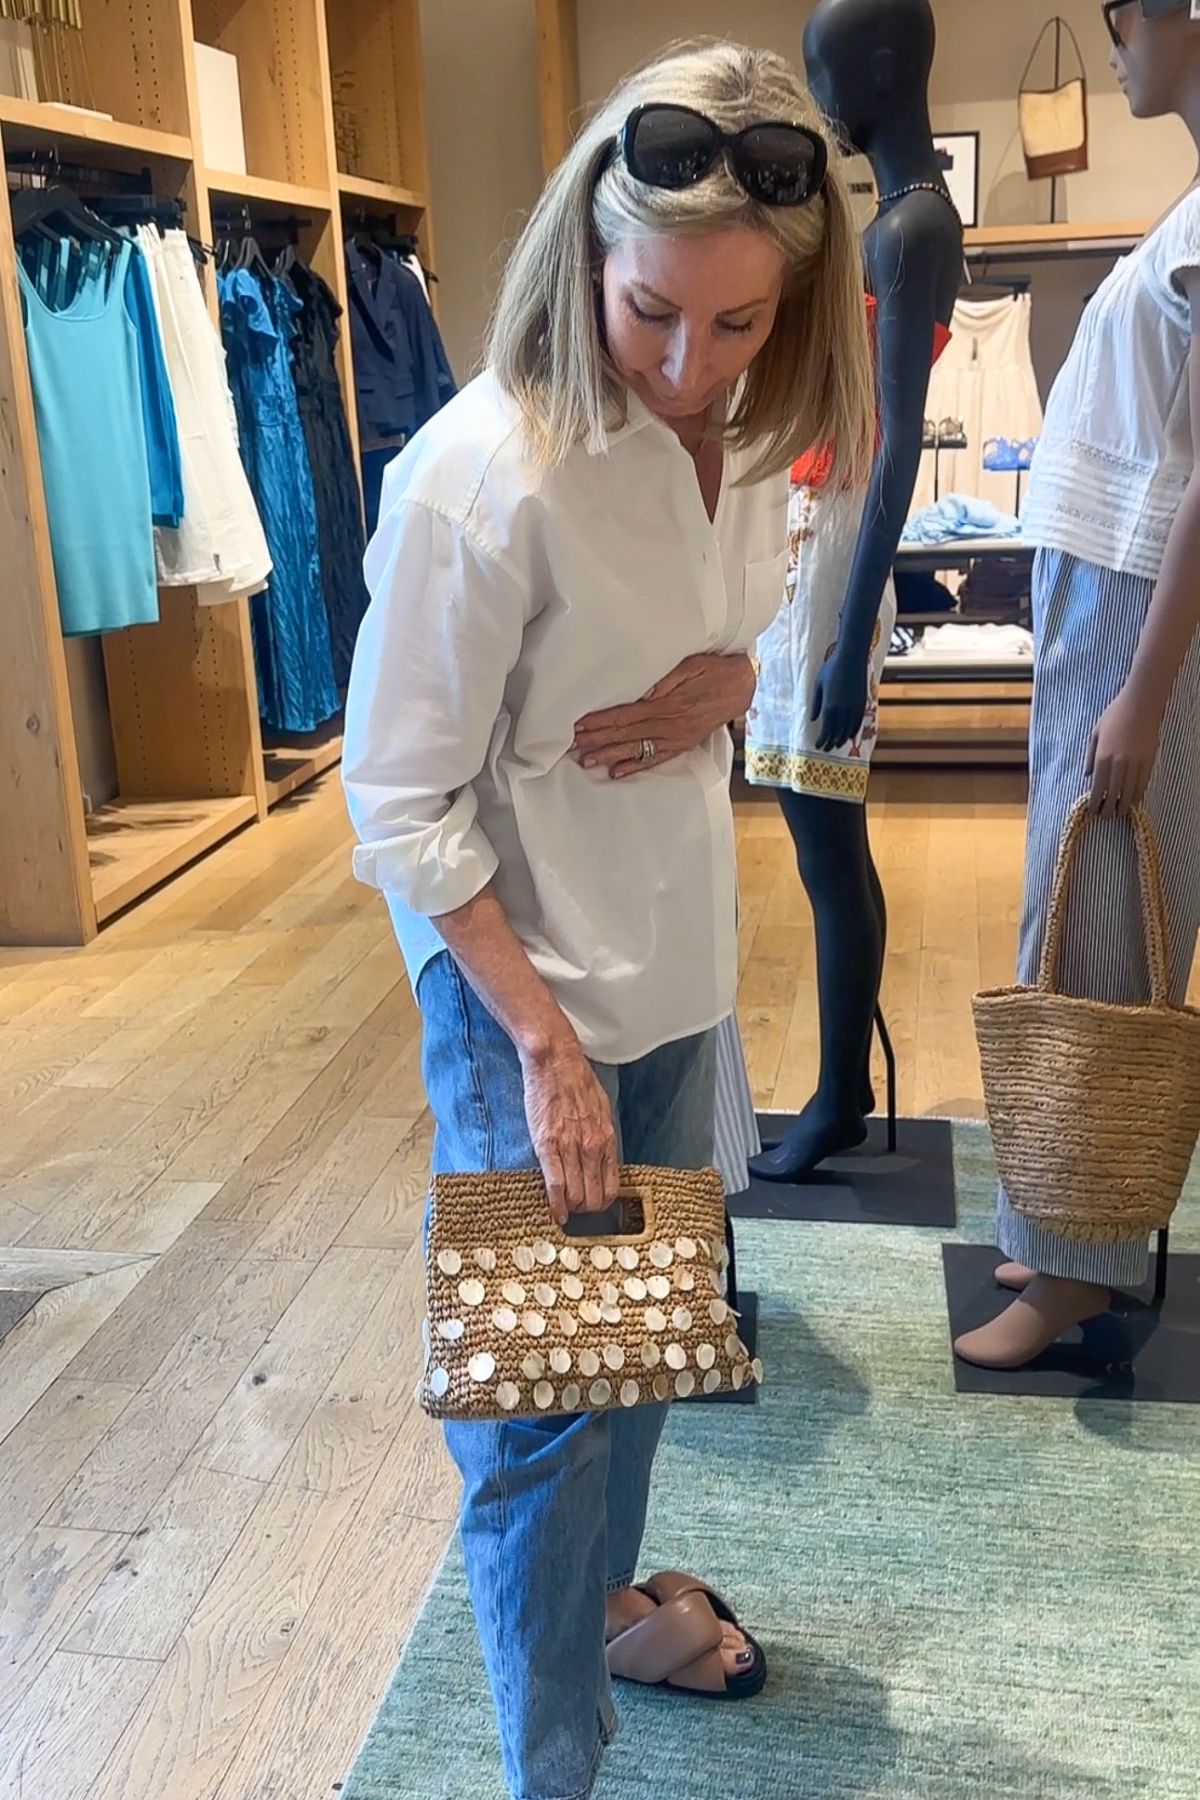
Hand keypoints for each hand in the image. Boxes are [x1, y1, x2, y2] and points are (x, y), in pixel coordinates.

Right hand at [519, 1039, 620, 1223]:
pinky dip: (555, 1204)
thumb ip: (601, 1137)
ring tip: (565, 1212)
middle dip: (586, 1210)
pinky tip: (556, 1213)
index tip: (594, 1206)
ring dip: (570, 1209)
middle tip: (577, 1212)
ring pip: (575, 1195)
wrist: (555, 1062)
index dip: (602, 1203)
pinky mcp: (546, 1145)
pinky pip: (554, 1184)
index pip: (611, 1186)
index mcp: (607, 1139)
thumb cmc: (577, 1082)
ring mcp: (569, 1147)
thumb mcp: (601, 1110)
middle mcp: (592, 1147)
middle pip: (593, 1197)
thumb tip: (601, 1160)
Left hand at [572, 653, 755, 777]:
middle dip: (596, 739)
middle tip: (571, 746)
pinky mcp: (682, 745)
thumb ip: (662, 680)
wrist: (742, 685)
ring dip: (609, 755)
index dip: (600, 721)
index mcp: (666, 704)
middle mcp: (668, 725)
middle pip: (625, 734)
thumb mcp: (688, 665)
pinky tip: (617, 773)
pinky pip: (655, 759)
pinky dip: (635, 766)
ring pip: (635, 749)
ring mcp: (675, 738)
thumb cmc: (713, 668)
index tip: (578, 725)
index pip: (624, 715)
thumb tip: (637, 693)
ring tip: (586, 760)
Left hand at [810, 647, 868, 751]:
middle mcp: (843, 710)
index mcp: (830, 706)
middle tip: (826, 749)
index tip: (818, 745)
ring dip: (842, 739)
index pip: (826, 730)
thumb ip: (816, 703)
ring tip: (836, 745)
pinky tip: (849, 736)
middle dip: (831, 743)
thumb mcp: (818, 685)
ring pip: (848, 730)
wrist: (851, 658)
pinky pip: (858, 722)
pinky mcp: (862, 703)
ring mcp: (854, 707)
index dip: (822, 740)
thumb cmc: (831, 668)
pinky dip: (853, 731)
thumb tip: (813, 719)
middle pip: (837, 732)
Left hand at [1085, 686, 1163, 816]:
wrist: (1140, 704)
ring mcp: (1136, 763)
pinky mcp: (1149, 761)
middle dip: (1109, 809)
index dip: (1095, 803)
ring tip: (1119, 812)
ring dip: (1124, 806)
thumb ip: (1090, 756)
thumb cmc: (1114, 715)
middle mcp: (1119, 763)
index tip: (1093, 811)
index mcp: (1103, 757)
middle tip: (1106, 816)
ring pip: (1130, 793)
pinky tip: (1133, 800)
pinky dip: (1137, 795)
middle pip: (1113, 794)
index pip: (1098, 788)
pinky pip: (1143, 784)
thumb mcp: (1095, 733)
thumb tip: (1088, 776)